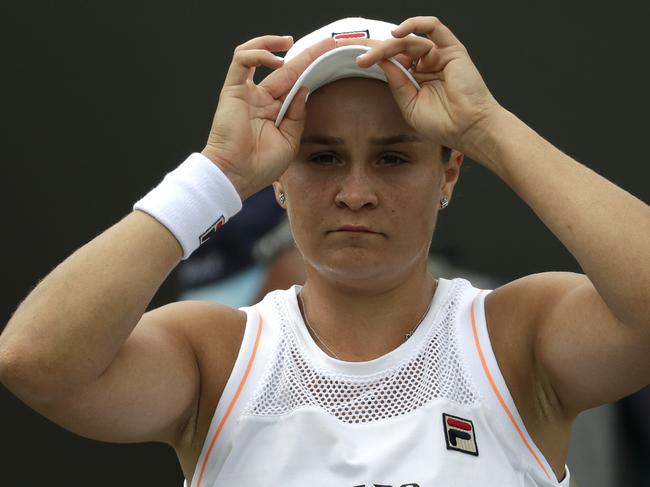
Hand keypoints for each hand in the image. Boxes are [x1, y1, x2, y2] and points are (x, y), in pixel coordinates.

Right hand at [202, 35, 334, 199]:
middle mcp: (261, 98)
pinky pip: (241, 61)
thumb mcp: (290, 140)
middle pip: (286, 68)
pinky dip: (258, 54)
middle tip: (328, 42)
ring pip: (258, 56)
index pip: (296, 83)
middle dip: (307, 54)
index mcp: (275, 111)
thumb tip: (305, 89)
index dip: (312, 69)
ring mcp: (246, 93)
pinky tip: (275, 60)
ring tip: (291, 42)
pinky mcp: (232, 90)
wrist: (237, 175)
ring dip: (272, 43)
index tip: (331, 58)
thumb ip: (297, 115)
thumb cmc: (261, 165)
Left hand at [355, 16, 502, 156]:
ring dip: (388, 46)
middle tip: (359, 58)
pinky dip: (415, 24)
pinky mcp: (452, 49)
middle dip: (376, 52)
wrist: (468, 128)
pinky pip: (433, 27)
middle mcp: (427, 65)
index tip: (354, 60)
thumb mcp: (409, 105)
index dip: (375, 59)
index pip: (393, 63)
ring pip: (409, 41)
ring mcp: (439, 56)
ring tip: (371, 56)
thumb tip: (382, 63)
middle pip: (398, 50)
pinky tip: (397, 33)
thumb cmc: (443, 123)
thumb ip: (396, 83)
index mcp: (417, 80)